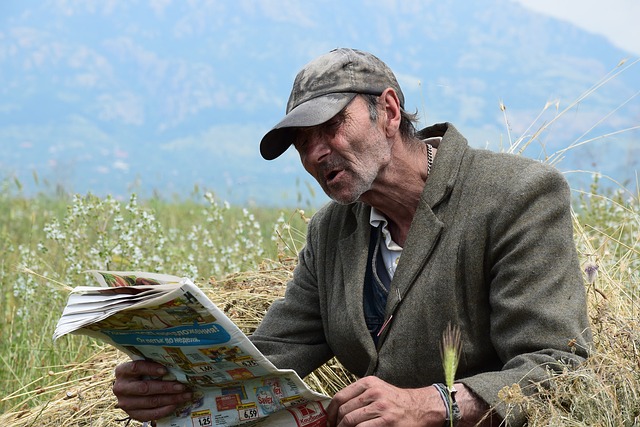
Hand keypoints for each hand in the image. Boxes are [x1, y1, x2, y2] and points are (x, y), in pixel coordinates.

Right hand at [112, 360, 192, 420]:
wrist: (129, 387)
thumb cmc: (141, 372)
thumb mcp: (142, 364)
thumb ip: (152, 363)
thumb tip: (174, 363)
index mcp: (122, 371)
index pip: (136, 368)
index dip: (150, 369)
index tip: (165, 370)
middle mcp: (121, 388)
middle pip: (145, 388)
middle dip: (166, 387)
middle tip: (182, 386)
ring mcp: (125, 403)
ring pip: (150, 402)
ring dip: (170, 399)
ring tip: (185, 396)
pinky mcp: (132, 414)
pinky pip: (149, 414)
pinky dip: (164, 410)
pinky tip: (175, 405)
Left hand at [326, 376, 443, 425]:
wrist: (419, 408)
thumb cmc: (396, 401)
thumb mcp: (377, 389)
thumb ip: (359, 394)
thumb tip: (338, 408)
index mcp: (368, 383)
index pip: (340, 396)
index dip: (331, 411)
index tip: (329, 421)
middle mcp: (373, 392)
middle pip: (344, 410)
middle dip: (336, 423)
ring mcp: (380, 406)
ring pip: (350, 420)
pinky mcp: (386, 421)